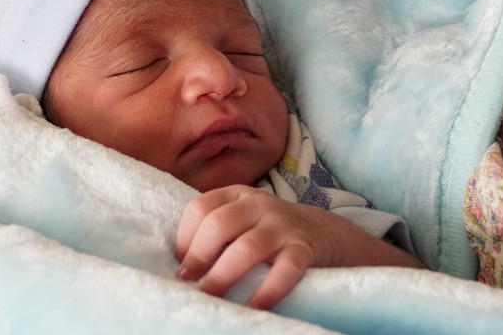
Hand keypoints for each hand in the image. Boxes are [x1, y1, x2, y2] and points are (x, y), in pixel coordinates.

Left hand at [175, 185, 422, 309]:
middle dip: (199, 255)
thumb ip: (216, 228)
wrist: (323, 233)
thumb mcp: (242, 218)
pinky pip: (285, 270)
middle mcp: (258, 204)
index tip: (180, 263)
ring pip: (248, 247)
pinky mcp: (303, 249)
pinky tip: (252, 308)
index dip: (185, 236)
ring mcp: (282, 225)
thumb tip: (179, 262)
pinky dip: (268, 291)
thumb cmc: (267, 230)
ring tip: (210, 297)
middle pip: (219, 224)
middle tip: (188, 281)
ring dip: (223, 275)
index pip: (201, 207)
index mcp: (237, 194)